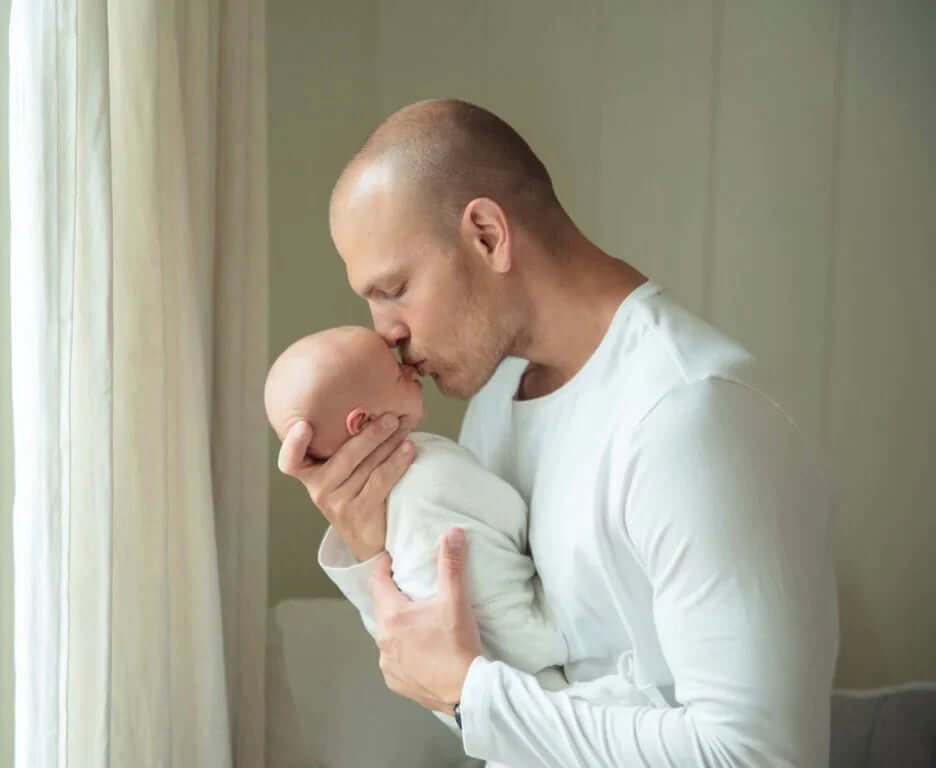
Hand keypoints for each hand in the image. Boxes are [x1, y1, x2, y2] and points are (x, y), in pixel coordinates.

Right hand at [276, 414, 415, 560]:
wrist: (370, 539)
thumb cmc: (358, 494)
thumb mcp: (344, 472)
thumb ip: (346, 446)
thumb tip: (375, 407)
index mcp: (311, 474)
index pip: (291, 462)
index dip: (294, 444)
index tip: (304, 425)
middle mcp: (319, 490)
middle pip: (344, 456)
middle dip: (369, 433)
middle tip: (389, 417)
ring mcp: (339, 503)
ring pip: (366, 466)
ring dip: (389, 444)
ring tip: (403, 427)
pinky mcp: (359, 513)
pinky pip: (380, 481)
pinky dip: (397, 462)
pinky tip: (409, 449)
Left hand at [370, 528, 482, 713]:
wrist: (465, 691)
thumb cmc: (457, 644)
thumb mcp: (455, 600)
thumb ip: (451, 565)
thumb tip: (452, 533)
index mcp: (392, 616)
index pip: (377, 581)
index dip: (383, 567)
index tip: (391, 559)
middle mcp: (382, 640)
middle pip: (382, 608)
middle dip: (393, 595)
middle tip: (410, 587)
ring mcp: (387, 663)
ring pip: (387, 634)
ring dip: (398, 624)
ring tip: (417, 619)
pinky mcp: (395, 681)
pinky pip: (393, 658)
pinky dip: (402, 649)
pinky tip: (419, 648)